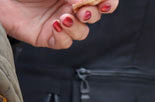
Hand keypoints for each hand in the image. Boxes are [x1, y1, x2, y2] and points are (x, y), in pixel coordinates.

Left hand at [0, 0, 118, 48]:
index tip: (104, 1)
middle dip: (94, 14)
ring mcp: (59, 24)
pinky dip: (63, 36)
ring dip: (77, 26)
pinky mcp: (46, 37)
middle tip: (85, 11)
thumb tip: (85, 0)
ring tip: (63, 17)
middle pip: (95, 16)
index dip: (108, 2)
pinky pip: (63, 43)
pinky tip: (54, 25)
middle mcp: (70, 8)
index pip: (102, 0)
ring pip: (81, 32)